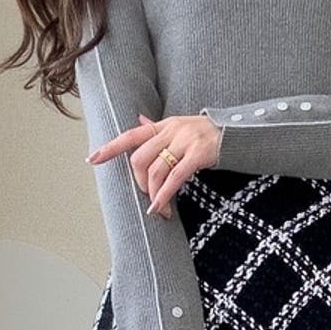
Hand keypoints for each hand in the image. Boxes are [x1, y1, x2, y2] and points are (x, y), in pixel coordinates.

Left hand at [85, 113, 221, 217]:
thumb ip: (159, 129)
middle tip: (147, 196)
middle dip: (139, 182)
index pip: (131, 135)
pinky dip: (165, 195)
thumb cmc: (208, 134)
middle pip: (139, 158)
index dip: (110, 148)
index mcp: (164, 124)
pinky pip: (175, 177)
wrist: (239, 133)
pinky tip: (161, 207)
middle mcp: (172, 130)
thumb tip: (139, 120)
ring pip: (156, 170)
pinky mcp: (199, 153)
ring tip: (159, 209)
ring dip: (153, 194)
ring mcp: (186, 141)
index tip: (91, 160)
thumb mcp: (182, 126)